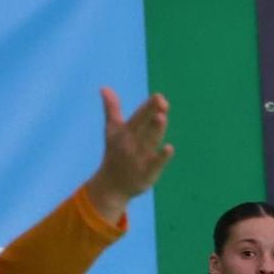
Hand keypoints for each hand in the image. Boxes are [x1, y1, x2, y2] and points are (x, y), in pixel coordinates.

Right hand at [84, 89, 176, 220]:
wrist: (111, 186)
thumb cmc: (114, 153)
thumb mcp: (112, 131)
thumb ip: (112, 108)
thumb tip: (104, 87)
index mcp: (125, 131)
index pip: (139, 116)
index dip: (149, 107)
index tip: (159, 96)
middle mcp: (131, 143)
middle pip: (144, 126)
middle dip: (152, 114)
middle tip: (162, 101)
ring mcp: (139, 158)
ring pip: (149, 142)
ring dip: (155, 130)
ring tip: (161, 117)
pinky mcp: (146, 173)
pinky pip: (154, 164)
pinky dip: (161, 157)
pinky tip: (169, 148)